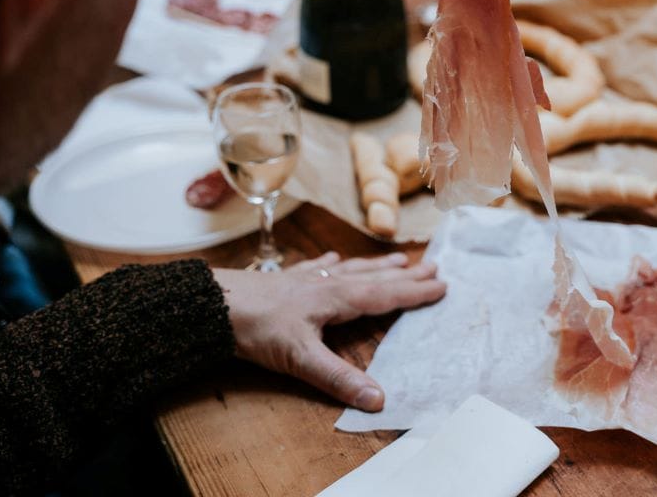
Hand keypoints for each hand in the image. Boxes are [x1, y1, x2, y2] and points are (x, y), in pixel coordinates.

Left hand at [213, 252, 445, 410]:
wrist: (215, 305)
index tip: (442, 285)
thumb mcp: (301, 359)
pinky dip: (331, 263)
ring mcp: (307, 279)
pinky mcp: (287, 281)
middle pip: (375, 276)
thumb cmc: (258, 329)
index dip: (414, 292)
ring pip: (351, 269)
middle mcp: (328, 283)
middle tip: (433, 266)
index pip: (385, 294)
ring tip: (399, 258)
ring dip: (377, 265)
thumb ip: (339, 378)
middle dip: (405, 274)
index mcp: (338, 298)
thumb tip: (378, 399)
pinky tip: (333, 259)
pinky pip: (318, 267)